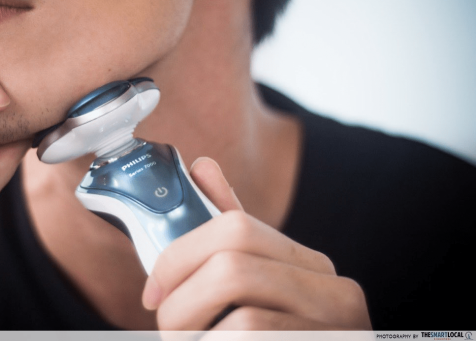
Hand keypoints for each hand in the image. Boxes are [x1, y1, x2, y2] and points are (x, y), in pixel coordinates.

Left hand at [141, 157, 371, 330]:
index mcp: (314, 268)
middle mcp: (335, 297)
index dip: (179, 254)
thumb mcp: (259, 289)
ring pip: (238, 319)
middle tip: (169, 328)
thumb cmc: (276, 339)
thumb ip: (233, 234)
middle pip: (231, 267)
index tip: (154, 290)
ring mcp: (331, 334)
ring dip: (191, 337)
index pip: (236, 226)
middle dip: (179, 302)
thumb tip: (203, 167)